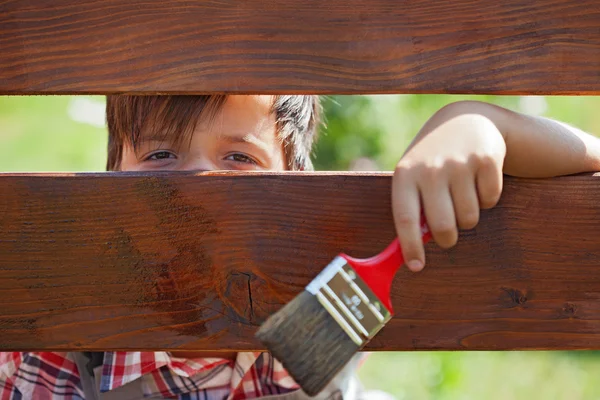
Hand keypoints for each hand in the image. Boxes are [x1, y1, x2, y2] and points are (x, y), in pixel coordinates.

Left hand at [392, 103, 506, 271]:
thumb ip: (411, 210)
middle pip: (442, 227)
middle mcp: (431, 168)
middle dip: (447, 238)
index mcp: (405, 175)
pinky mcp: (487, 159)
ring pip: (470, 218)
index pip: (406, 219)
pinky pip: (491, 200)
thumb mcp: (413, 176)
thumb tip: (409, 257)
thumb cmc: (432, 160)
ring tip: (462, 196)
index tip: (416, 266)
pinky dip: (487, 199)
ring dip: (468, 216)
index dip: (411, 247)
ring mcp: (459, 162)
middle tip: (448, 235)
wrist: (464, 120)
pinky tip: (478, 180)